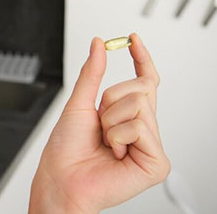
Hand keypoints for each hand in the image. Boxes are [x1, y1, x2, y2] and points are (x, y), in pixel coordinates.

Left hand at [29, 34, 170, 213]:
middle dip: (110, 101)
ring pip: (138, 105)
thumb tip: (99, 44)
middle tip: (99, 126)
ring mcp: (151, 146)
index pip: (144, 82)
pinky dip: (118, 136)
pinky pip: (140, 127)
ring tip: (104, 142)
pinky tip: (113, 154)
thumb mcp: (78, 102)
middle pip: (140, 89)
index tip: (132, 38)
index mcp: (127, 115)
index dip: (141, 58)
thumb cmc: (65, 149)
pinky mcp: (156, 163)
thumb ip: (92, 73)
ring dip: (111, 121)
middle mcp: (142, 129)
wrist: (60, 178)